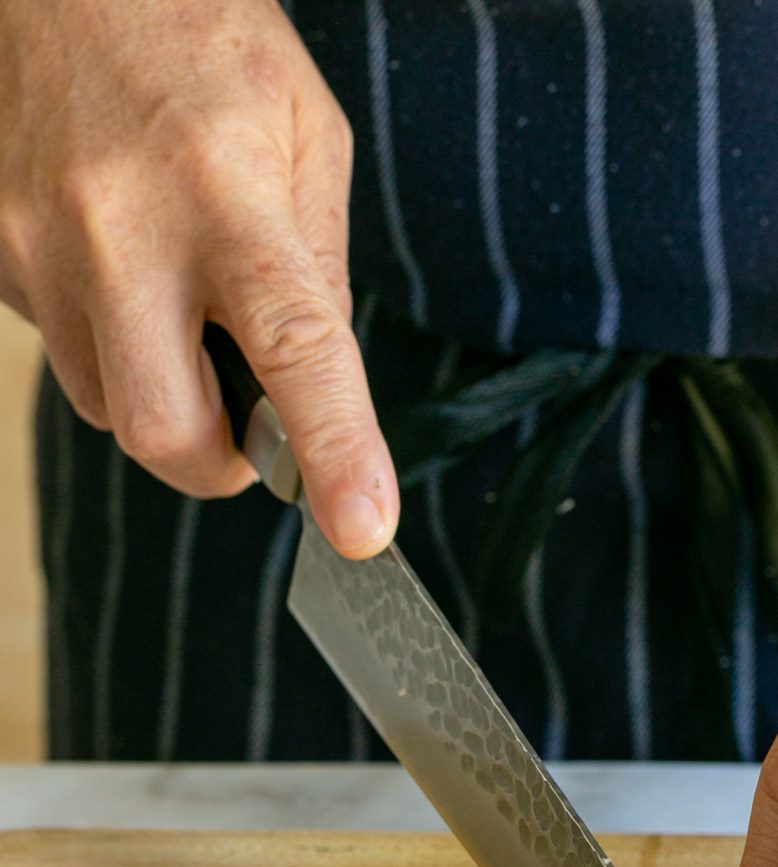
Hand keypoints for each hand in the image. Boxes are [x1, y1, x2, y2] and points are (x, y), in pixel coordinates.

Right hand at [0, 0, 396, 556]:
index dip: (332, 451)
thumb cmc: (200, 41)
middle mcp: (120, 230)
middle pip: (166, 431)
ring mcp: (37, 246)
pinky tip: (119, 265)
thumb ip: (321, 269)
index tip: (361, 528)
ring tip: (175, 302)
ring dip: (159, 391)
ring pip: (108, 405)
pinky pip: (61, 353)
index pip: (293, 350)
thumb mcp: (308, 135)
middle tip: (250, 435)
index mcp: (229, 196)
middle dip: (218, 465)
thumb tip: (318, 389)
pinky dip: (105, 340)